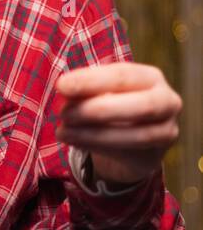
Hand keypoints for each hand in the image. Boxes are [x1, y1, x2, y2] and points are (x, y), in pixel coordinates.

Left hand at [54, 62, 181, 185]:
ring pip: (136, 134)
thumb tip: (65, 89)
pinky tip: (74, 141)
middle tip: (63, 113)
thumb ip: (86, 90)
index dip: (91, 80)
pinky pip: (129, 152)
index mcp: (151, 77)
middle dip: (98, 109)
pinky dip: (97, 146)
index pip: (123, 75)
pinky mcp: (157, 154)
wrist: (130, 145)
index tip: (62, 85)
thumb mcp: (99, 94)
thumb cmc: (111, 108)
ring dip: (94, 133)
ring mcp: (167, 129)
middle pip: (140, 105)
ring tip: (63, 131)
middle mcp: (167, 100)